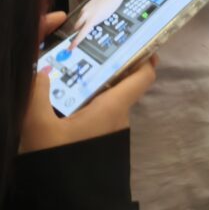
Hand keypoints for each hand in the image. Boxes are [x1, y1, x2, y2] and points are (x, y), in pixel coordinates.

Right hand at [21, 13, 156, 152]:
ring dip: (91, 89)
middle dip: (105, 68)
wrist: (69, 202)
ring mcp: (110, 133)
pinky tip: (62, 104)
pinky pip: (96, 118)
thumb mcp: (38, 128)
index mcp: (113, 108)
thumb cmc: (60, 162)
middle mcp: (118, 118)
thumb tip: (41, 70)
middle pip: (120, 85)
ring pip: (106, 102)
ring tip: (67, 75)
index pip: (144, 76)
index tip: (138, 40)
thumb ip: (37, 94)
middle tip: (84, 53)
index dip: (145, 56)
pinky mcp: (101, 145)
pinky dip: (84, 107)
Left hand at [70, 0, 159, 47]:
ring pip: (79, 29)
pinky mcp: (93, 18)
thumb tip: (99, 19)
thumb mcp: (103, 6)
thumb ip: (98, 13)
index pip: (79, 22)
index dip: (75, 31)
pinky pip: (83, 32)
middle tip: (74, 43)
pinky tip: (74, 45)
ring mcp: (87, 14)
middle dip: (76, 34)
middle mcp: (84, 11)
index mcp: (86, 9)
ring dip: (78, 36)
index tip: (72, 37)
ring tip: (75, 45)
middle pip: (77, 26)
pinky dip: (78, 39)